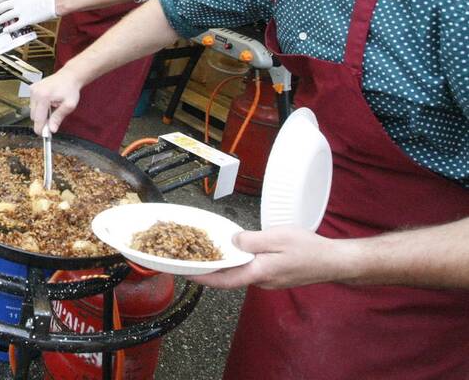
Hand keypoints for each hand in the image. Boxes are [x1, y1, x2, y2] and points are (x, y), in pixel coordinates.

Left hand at [0, 0, 56, 27]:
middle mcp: (17, 2)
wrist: (51, 4)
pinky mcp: (26, 20)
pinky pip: (15, 25)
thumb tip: (6, 6)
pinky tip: (5, 30)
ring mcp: (21, 11)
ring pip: (5, 16)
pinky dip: (8, 28)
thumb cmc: (38, 0)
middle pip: (1, 7)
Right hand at [29, 67, 82, 133]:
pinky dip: (39, 106)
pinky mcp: (31, 88)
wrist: (69, 76)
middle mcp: (35, 92)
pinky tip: (48, 102)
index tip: (45, 135)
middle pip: (33, 116)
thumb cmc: (70, 89)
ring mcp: (32, 90)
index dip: (41, 129)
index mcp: (44, 96)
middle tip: (52, 121)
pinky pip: (32, 104)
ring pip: (32, 111)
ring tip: (52, 107)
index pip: (38, 119)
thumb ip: (58, 117)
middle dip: (42, 121)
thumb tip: (51, 130)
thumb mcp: (69, 105)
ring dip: (41, 113)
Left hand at [194, 226, 348, 289]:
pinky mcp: (275, 276)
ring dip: (225, 264)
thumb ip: (251, 241)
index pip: (224, 279)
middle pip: (229, 277)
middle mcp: (262, 281)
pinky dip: (239, 262)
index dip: (202, 276)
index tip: (185, 272)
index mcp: (259, 272)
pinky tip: (235, 250)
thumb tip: (232, 242)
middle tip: (192, 257)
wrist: (335, 261)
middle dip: (210, 268)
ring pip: (241, 273)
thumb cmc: (310, 249)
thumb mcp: (277, 238)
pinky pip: (251, 270)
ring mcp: (269, 280)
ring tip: (208, 251)